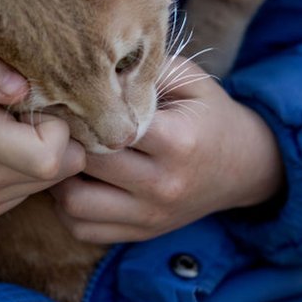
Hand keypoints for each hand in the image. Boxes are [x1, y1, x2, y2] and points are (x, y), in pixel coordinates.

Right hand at [0, 45, 85, 221]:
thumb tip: (21, 88)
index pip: (52, 156)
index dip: (58, 126)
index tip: (37, 101)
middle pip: (60, 171)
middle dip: (59, 139)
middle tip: (30, 111)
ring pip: (48, 184)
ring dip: (43, 154)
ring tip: (10, 125)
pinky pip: (27, 193)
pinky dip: (25, 169)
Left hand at [49, 56, 282, 242]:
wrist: (244, 167)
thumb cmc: (209, 114)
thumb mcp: (190, 80)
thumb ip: (146, 70)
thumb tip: (92, 68)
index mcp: (177, 141)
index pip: (108, 126)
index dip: (80, 108)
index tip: (69, 95)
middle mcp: (163, 184)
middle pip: (87, 162)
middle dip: (65, 139)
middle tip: (56, 121)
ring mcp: (150, 215)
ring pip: (75, 203)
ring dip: (59, 177)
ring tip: (65, 152)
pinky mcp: (140, 233)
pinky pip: (82, 228)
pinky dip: (67, 206)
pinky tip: (75, 180)